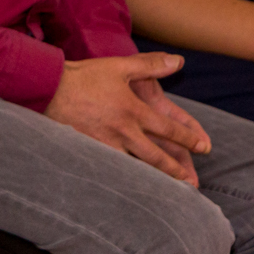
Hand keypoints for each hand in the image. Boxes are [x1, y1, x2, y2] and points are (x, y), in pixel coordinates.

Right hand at [43, 54, 210, 184]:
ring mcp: (107, 144)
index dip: (189, 138)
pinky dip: (129, 179)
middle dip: (177, 169)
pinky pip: (115, 169)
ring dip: (156, 180)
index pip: (168, 128)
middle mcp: (124, 131)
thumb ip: (150, 65)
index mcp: (133, 110)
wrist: (48, 88)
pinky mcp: (91, 151)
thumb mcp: (119, 66)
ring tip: (169, 192)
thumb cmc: (84, 76)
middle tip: (192, 180)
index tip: (205, 146)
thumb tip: (178, 61)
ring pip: (137, 167)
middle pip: (157, 157)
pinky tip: (135, 188)